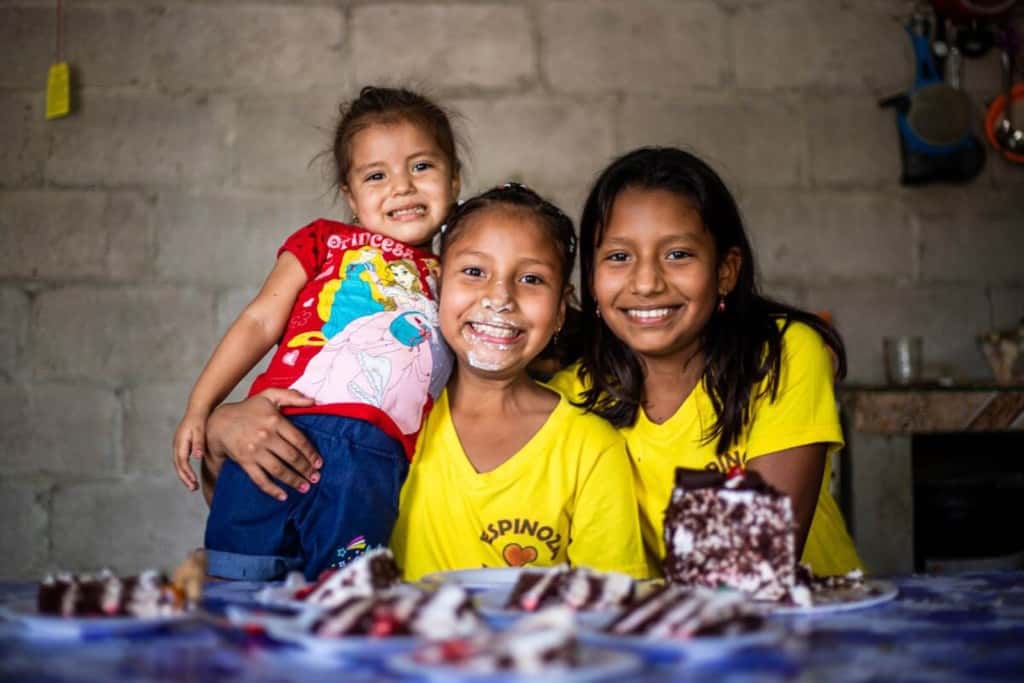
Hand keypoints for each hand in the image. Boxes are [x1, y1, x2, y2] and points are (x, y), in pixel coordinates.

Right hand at [172, 411, 208, 491]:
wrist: (197, 409)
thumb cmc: (199, 419)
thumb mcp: (200, 430)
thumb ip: (199, 443)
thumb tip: (197, 456)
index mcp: (180, 443)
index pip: (182, 462)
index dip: (187, 474)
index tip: (194, 482)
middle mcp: (177, 445)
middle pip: (178, 465)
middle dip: (185, 478)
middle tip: (194, 488)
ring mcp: (178, 445)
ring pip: (179, 464)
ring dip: (185, 475)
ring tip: (193, 486)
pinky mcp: (182, 445)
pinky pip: (181, 460)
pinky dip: (185, 469)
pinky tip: (191, 475)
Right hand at [204, 389, 321, 500]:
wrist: (219, 422)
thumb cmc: (247, 409)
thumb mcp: (269, 395)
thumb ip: (292, 395)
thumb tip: (313, 401)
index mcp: (274, 421)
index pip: (299, 440)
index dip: (311, 454)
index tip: (319, 463)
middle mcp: (265, 436)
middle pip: (291, 457)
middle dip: (306, 469)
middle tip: (316, 477)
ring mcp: (254, 451)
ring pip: (279, 470)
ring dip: (294, 481)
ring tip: (305, 487)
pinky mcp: (244, 462)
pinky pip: (260, 479)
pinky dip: (272, 490)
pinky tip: (283, 496)